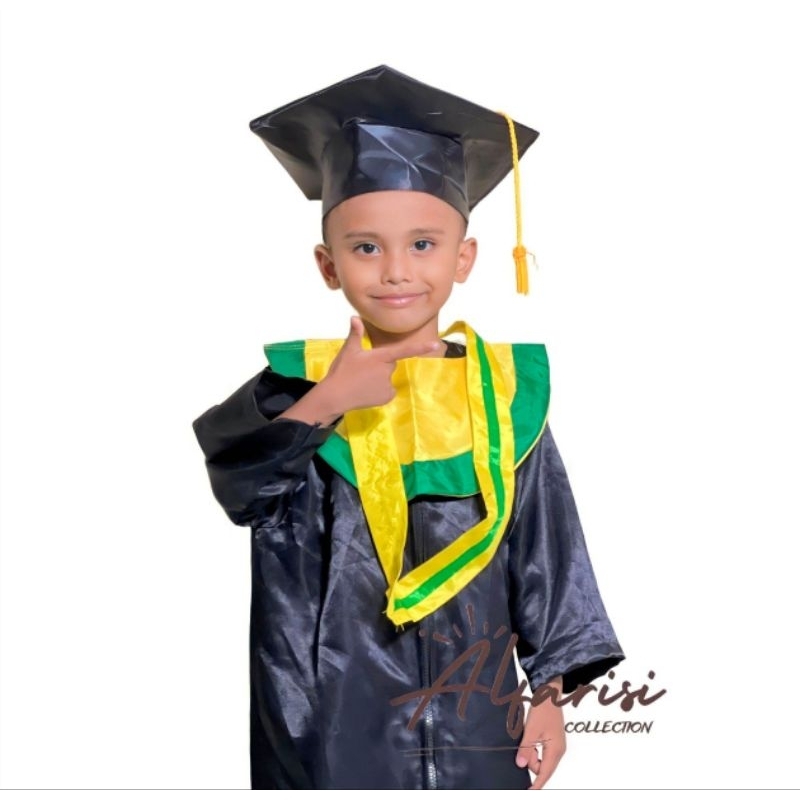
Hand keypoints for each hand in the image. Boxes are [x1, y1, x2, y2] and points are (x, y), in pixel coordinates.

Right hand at [318, 316, 438, 412]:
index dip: (421, 347)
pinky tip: (365, 391)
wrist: (335, 396)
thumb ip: (355, 334)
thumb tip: (354, 317)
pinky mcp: (386, 397)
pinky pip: (387, 390)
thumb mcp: (348, 351)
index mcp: (380, 356)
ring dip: (378, 377)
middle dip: (379, 364)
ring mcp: (388, 385)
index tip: (436, 345)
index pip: (404, 350)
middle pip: (390, 363)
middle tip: (362, 369)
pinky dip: (378, 391)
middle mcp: (387, 370)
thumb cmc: (341, 371)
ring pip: (387, 377)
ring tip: (361, 381)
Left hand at [515, 677, 566, 789]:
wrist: (549, 693)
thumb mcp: (531, 730)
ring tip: (527, 735)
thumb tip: (521, 765)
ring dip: (531, 752)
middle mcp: (559, 750)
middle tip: (524, 745)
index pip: (545, 773)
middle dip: (531, 761)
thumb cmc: (543, 709)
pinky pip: (542, 751)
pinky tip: (530, 736)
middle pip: (542, 766)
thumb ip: (526, 749)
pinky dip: (534, 747)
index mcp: (556, 750)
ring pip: (541, 758)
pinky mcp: (553, 740)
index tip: (529, 791)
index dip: (537, 784)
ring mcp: (557, 745)